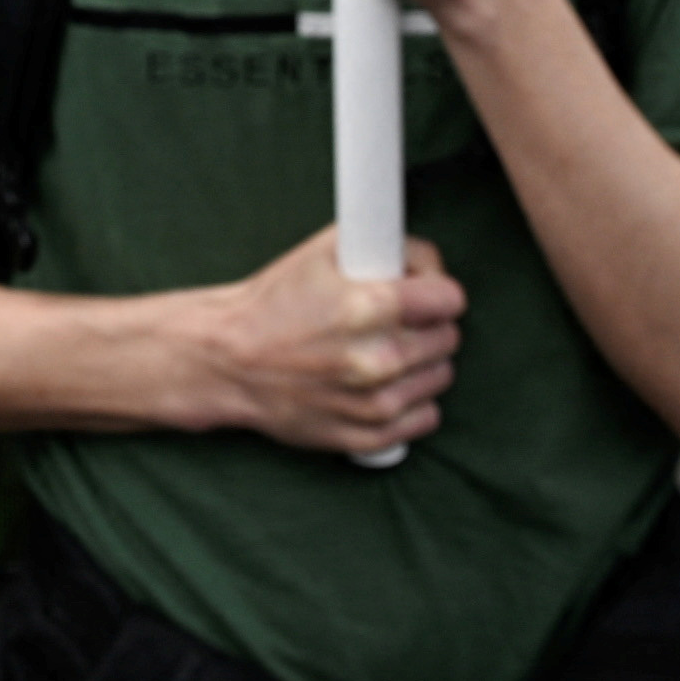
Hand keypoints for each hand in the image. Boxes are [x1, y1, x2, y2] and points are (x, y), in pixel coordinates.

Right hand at [173, 222, 464, 451]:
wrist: (228, 359)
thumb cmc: (274, 303)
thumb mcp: (324, 251)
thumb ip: (385, 245)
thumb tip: (427, 260)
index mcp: (370, 307)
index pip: (450, 299)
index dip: (438, 290)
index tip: (426, 293)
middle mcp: (377, 359)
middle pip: (448, 338)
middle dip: (429, 325)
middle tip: (399, 320)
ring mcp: (373, 403)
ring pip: (441, 377)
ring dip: (423, 363)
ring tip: (388, 351)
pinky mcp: (366, 435)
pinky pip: (425, 418)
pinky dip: (412, 402)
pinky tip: (386, 384)